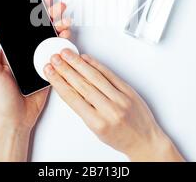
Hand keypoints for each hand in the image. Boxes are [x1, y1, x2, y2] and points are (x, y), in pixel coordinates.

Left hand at [0, 0, 70, 160]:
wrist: (16, 118)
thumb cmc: (1, 97)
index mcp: (13, 49)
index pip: (24, 25)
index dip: (32, 11)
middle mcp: (28, 51)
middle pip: (41, 27)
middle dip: (50, 14)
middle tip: (57, 5)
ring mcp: (40, 58)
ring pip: (52, 37)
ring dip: (60, 25)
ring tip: (65, 19)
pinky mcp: (51, 68)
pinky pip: (59, 52)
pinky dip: (64, 41)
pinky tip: (66, 34)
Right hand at [44, 50, 183, 161]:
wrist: (146, 142)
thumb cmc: (121, 138)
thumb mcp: (96, 130)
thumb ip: (84, 110)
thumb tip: (71, 89)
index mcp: (97, 122)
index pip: (72, 98)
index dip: (58, 82)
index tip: (50, 72)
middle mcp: (109, 110)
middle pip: (82, 84)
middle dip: (65, 69)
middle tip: (55, 58)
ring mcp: (120, 99)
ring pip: (95, 77)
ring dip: (78, 63)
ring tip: (67, 54)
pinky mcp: (129, 91)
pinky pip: (110, 74)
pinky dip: (97, 65)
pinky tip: (87, 59)